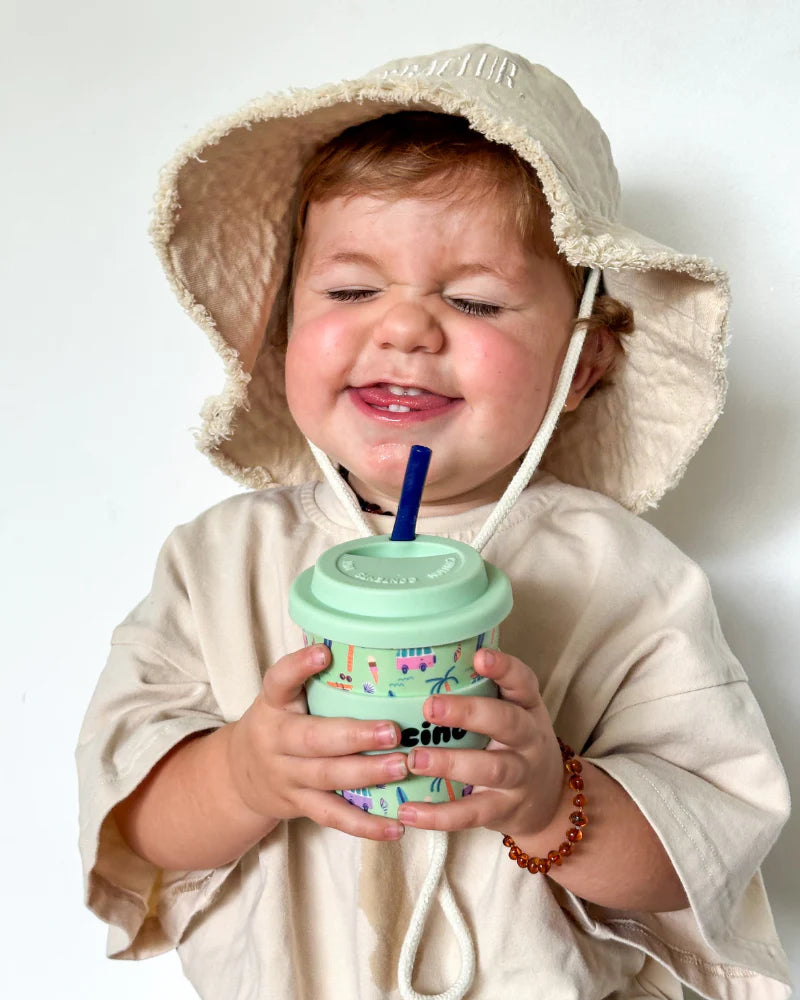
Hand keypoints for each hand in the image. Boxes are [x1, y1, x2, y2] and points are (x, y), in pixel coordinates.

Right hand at [227, 644, 406, 840]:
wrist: (238, 777)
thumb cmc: (278, 723)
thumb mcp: (284, 696)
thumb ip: (314, 677)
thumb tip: (368, 639)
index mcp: (273, 704)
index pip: (278, 681)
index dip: (299, 666)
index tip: (324, 652)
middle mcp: (276, 740)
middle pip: (313, 739)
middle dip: (354, 736)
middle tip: (393, 731)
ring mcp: (287, 777)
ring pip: (326, 778)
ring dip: (367, 775)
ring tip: (402, 767)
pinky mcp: (300, 806)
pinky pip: (333, 817)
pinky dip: (365, 825)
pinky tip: (397, 825)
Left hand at [396, 649, 562, 838]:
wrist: (548, 800)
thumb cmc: (515, 743)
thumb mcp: (513, 712)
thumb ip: (482, 690)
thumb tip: (426, 661)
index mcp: (527, 708)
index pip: (523, 682)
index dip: (504, 668)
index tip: (480, 657)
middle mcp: (529, 740)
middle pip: (507, 723)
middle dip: (469, 713)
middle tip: (431, 706)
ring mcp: (519, 776)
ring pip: (490, 769)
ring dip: (449, 763)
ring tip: (413, 759)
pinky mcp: (503, 809)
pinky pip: (471, 813)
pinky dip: (439, 815)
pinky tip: (408, 811)